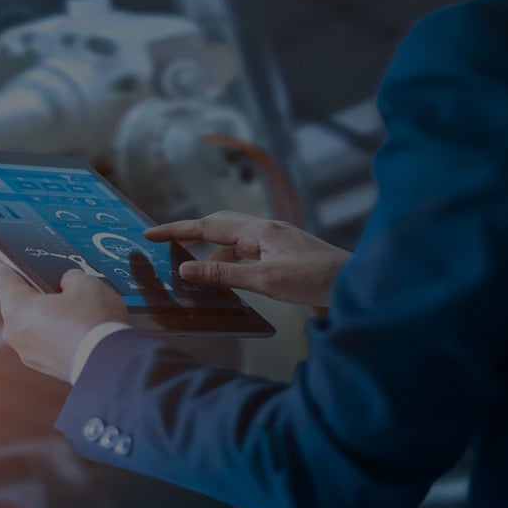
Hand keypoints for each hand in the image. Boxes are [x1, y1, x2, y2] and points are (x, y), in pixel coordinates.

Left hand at [0, 261, 127, 381]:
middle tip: (59, 284)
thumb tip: (69, 282)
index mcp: (16, 307)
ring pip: (30, 323)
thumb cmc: (94, 324)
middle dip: (37, 290)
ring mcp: (27, 353)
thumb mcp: (86, 282)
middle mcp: (14, 333)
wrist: (110, 363)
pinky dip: (55, 334)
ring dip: (46, 314)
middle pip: (17, 301)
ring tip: (73, 309)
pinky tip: (76, 328)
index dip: (12, 261)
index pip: (2, 274)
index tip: (19, 258)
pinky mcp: (43, 366)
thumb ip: (70, 277)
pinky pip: (43, 341)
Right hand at [145, 210, 350, 306]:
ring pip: (233, 239)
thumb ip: (224, 274)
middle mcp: (267, 229)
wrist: (358, 284)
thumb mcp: (264, 281)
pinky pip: (247, 251)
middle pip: (219, 224)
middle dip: (190, 233)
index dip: (176, 230)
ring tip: (194, 271)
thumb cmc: (316, 281)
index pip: (207, 226)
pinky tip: (227, 277)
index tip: (149, 233)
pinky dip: (230, 261)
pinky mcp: (284, 252)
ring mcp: (277, 239)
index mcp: (260, 230)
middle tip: (165, 244)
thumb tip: (186, 269)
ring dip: (211, 252)